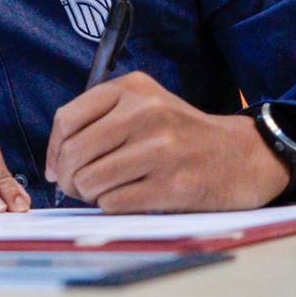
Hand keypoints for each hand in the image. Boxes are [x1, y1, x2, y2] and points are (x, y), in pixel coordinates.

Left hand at [45, 71, 289, 211]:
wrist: (242, 156)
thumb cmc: (181, 134)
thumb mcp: (143, 105)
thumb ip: (98, 121)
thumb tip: (54, 164)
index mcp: (132, 89)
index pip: (67, 119)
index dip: (53, 149)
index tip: (57, 166)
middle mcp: (145, 113)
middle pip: (74, 152)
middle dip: (67, 177)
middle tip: (76, 187)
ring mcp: (161, 149)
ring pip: (91, 180)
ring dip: (88, 194)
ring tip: (101, 193)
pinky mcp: (173, 185)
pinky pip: (114, 202)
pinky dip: (110, 206)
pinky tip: (125, 200)